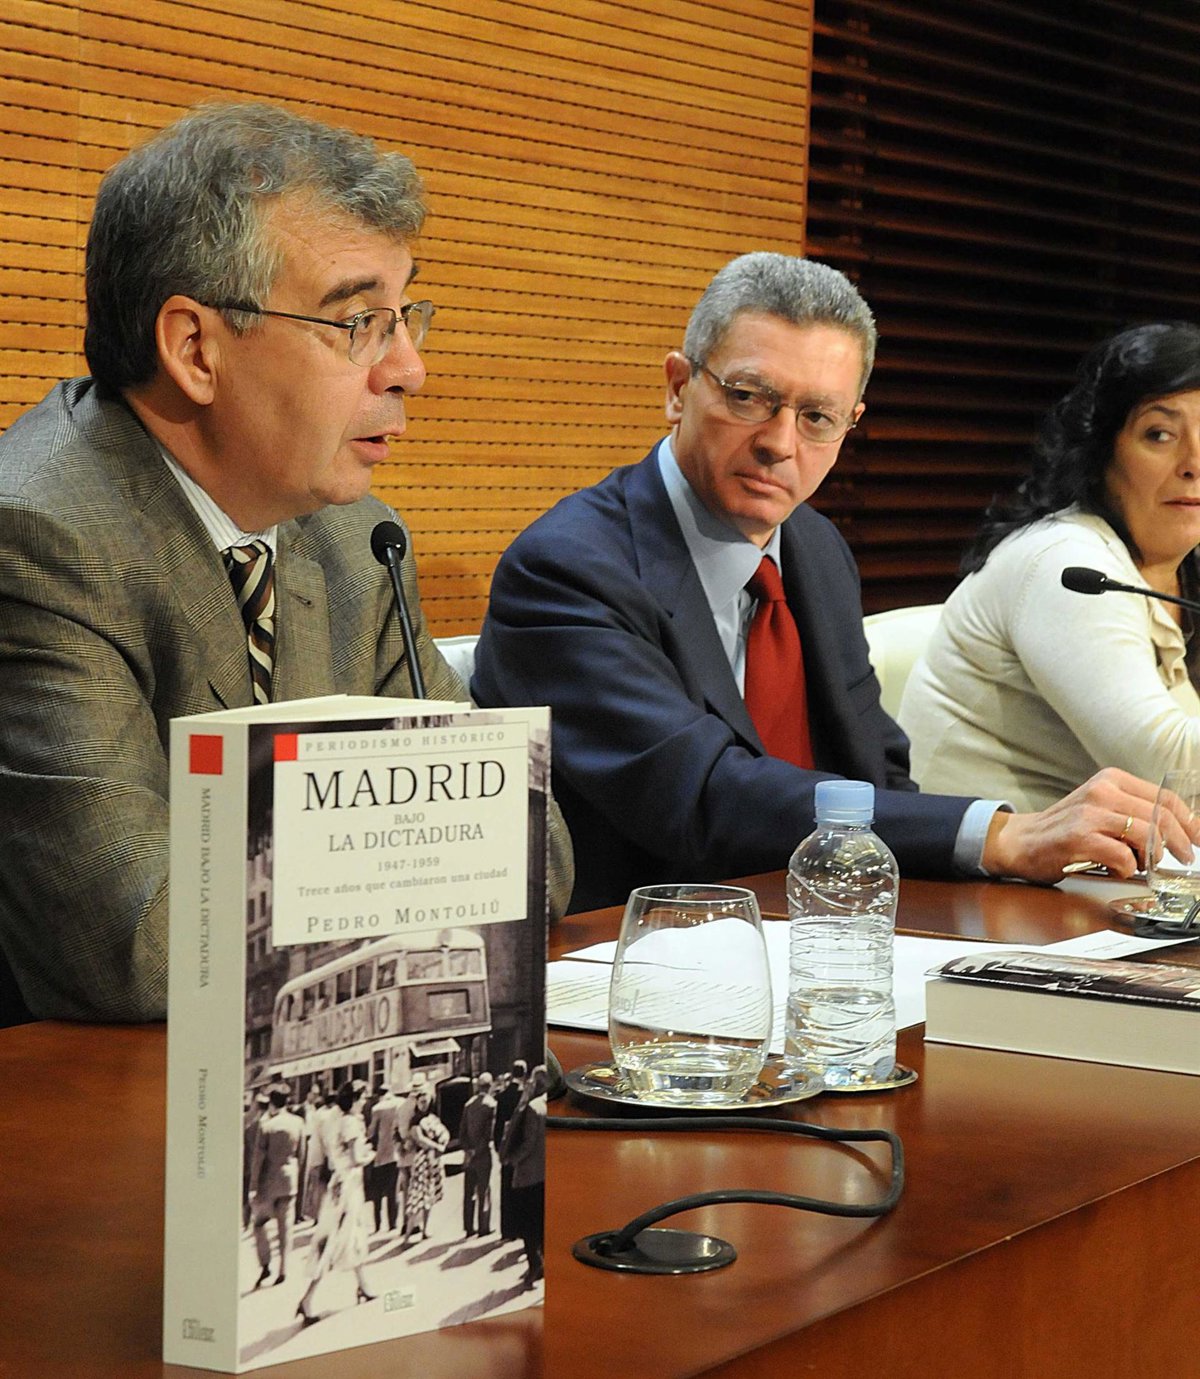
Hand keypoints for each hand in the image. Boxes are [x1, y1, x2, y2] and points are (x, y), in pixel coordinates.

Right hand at [981, 767, 1199, 883]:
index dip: (1190, 822)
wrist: (1020, 840)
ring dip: (1152, 857)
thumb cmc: (1064, 829)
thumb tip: (1178, 829)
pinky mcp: (1080, 837)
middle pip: (1161, 817)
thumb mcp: (1100, 807)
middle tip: (1183, 858)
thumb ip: (1133, 810)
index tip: (1198, 839)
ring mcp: (1090, 814)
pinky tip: (1116, 867)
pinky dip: (1127, 868)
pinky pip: (1123, 857)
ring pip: (1146, 835)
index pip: (1166, 798)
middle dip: (1181, 843)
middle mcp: (1102, 791)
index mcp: (1111, 780)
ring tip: (1142, 863)